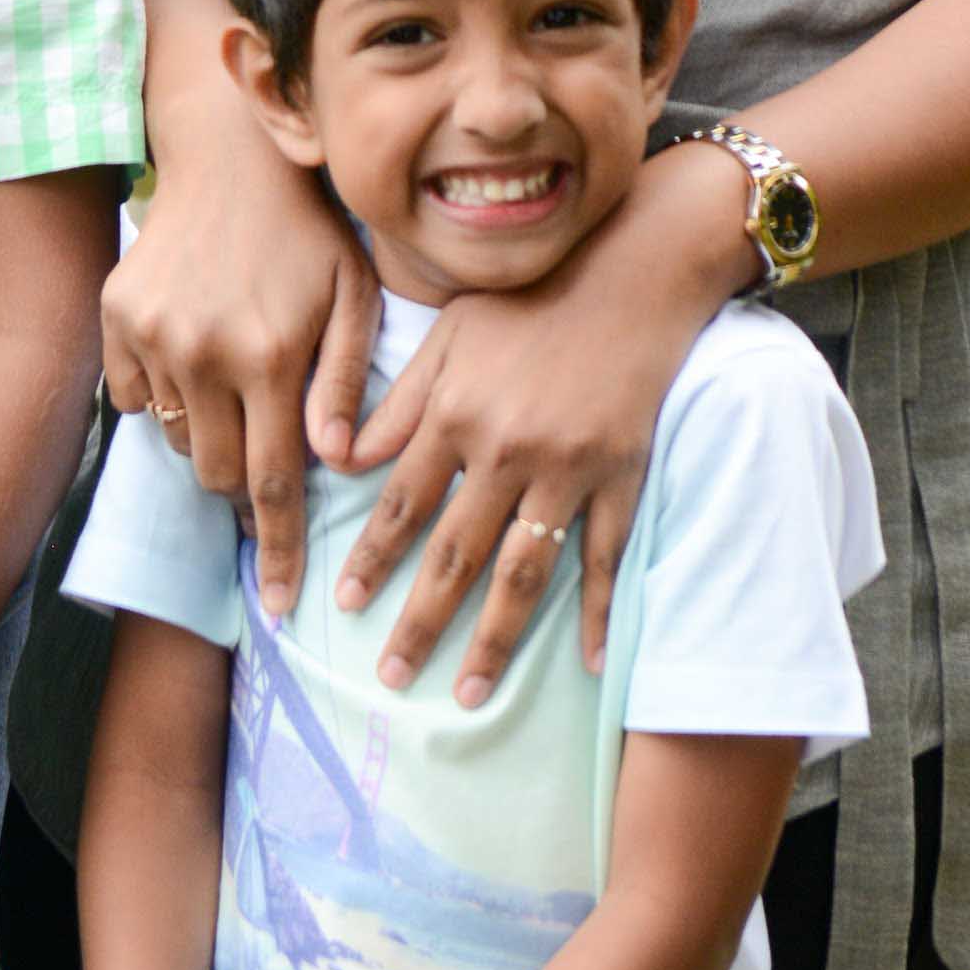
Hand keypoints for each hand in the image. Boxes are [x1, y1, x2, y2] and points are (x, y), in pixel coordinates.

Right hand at [104, 103, 382, 617]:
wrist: (230, 158)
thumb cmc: (309, 231)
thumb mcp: (354, 295)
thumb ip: (345, 381)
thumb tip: (334, 463)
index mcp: (268, 355)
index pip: (272, 483)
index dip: (281, 549)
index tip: (287, 604)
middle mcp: (202, 353)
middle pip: (217, 475)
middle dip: (244, 487)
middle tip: (268, 455)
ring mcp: (151, 335)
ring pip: (176, 441)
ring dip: (209, 439)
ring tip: (236, 389)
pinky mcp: (114, 318)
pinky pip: (134, 400)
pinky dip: (163, 398)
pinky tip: (194, 352)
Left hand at [335, 155, 739, 706]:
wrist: (631, 274)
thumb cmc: (529, 301)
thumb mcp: (448, 333)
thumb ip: (395, 401)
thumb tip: (339, 458)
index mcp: (457, 413)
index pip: (403, 503)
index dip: (371, 557)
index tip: (343, 603)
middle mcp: (507, 450)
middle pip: (455, 555)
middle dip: (419, 622)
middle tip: (391, 676)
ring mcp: (568, 470)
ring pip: (524, 575)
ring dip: (493, 642)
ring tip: (466, 694)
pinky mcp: (621, 478)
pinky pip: (606, 560)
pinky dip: (599, 613)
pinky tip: (589, 663)